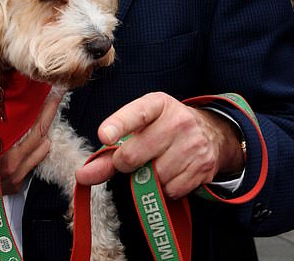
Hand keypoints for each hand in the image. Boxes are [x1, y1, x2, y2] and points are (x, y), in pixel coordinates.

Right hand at [0, 90, 62, 203]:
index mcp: (8, 156)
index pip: (37, 130)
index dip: (48, 111)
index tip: (55, 95)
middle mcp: (16, 168)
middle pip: (42, 139)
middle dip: (48, 118)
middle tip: (53, 100)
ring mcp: (18, 178)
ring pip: (40, 151)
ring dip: (42, 136)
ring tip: (41, 117)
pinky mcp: (17, 186)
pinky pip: (31, 164)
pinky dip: (33, 150)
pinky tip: (29, 140)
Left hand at [75, 92, 243, 199]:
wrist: (211, 132)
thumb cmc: (163, 128)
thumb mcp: (139, 127)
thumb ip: (108, 152)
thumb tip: (82, 175)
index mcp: (157, 104)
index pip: (135, 114)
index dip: (118, 125)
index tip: (104, 136)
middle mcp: (177, 121)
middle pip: (134, 155)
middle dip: (125, 164)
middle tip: (131, 159)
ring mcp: (193, 144)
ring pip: (153, 178)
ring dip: (148, 179)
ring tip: (156, 163)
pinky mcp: (203, 167)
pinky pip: (171, 191)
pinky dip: (166, 189)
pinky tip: (172, 173)